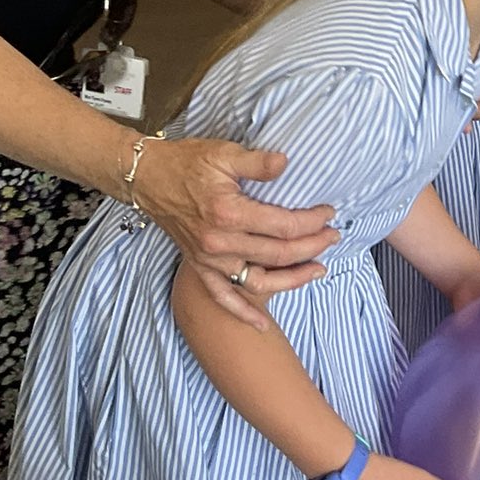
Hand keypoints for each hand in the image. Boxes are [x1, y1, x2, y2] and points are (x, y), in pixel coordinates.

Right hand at [130, 138, 335, 329]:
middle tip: (333, 237)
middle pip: (279, 254)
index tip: (329, 214)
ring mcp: (209, 260)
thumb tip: (287, 162)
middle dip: (312, 247)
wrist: (147, 178)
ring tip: (318, 271)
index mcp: (230, 213)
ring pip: (258, 282)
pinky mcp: (199, 267)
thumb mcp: (225, 153)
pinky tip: (263, 325)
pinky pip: (223, 298)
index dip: (312, 221)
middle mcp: (220, 243)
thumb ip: (258, 163)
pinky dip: (242, 314)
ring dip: (292, 281)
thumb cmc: (186, 163)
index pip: (284, 226)